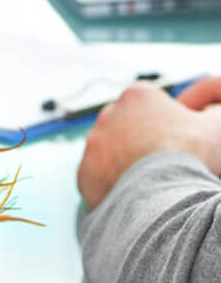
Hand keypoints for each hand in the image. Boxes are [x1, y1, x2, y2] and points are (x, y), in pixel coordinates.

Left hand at [77, 81, 220, 209]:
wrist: (162, 194)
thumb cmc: (191, 156)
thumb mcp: (214, 128)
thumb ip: (212, 116)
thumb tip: (211, 115)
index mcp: (137, 95)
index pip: (148, 104)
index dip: (164, 122)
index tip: (175, 141)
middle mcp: (108, 113)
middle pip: (125, 126)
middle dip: (139, 140)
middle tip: (161, 163)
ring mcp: (93, 143)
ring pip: (109, 151)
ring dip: (122, 162)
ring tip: (147, 182)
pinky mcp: (84, 170)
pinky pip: (97, 176)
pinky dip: (110, 184)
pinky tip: (130, 195)